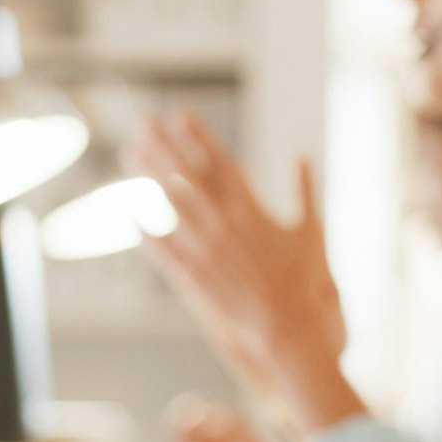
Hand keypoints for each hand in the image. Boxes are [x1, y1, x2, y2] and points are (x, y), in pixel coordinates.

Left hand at [129, 112, 364, 434]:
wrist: (290, 327)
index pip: (219, 163)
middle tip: (142, 123)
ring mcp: (207, 251)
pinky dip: (147, 233)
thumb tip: (303, 156)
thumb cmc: (304, 281)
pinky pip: (165, 252)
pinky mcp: (196, 278)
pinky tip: (129, 216)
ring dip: (148, 178)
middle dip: (164, 147)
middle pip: (187, 177)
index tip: (181, 114)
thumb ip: (305, 190)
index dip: (199, 137)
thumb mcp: (312, 230)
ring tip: (129, 154)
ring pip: (171, 207)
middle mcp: (224, 225)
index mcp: (251, 210)